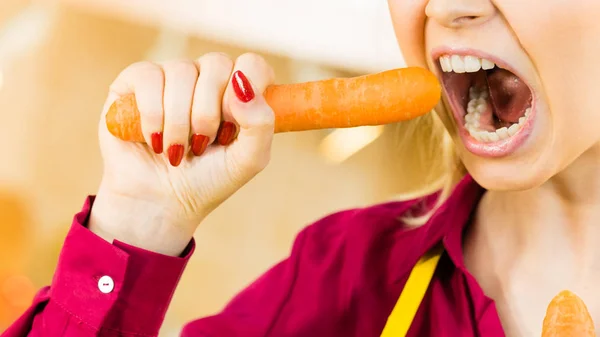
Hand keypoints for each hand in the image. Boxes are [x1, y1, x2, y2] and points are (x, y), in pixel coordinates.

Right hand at [88, 53, 275, 255]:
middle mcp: (205, 77)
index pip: (252, 64)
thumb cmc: (208, 180)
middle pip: (216, 64)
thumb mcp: (248, 160)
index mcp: (237, 92)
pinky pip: (149, 76)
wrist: (160, 203)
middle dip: (208, 114)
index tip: (232, 127)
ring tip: (177, 152)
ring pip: (182, 71)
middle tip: (202, 145)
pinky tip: (153, 140)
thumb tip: (243, 85)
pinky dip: (153, 115)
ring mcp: (171, 76)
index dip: (245, 92)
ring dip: (179, 122)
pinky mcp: (135, 82)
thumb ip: (261, 123)